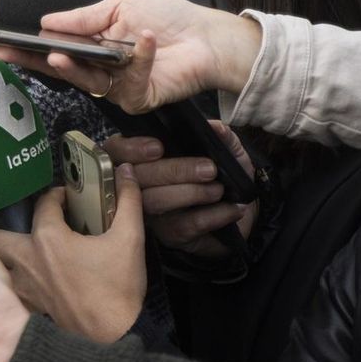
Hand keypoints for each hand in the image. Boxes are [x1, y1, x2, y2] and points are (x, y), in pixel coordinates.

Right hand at [0, 0, 260, 113]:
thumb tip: (46, 22)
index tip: (2, 45)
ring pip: (87, 81)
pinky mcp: (138, 98)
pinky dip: (140, 57)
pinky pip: (128, 82)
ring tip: (59, 55)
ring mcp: (117, 86)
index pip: (54, 49)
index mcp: (93, 45)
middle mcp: (101, 68)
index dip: (28, 49)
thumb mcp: (120, 6)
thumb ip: (83, 19)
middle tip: (9, 56)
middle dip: (33, 63)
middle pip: (61, 70)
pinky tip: (147, 38)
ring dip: (73, 68)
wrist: (208, 35)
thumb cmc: (168, 18)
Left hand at [0, 167, 145, 341]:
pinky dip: (11, 277)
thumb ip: (128, 201)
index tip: (69, 196)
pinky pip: (11, 285)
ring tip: (1, 246)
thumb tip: (126, 171)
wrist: (112, 341)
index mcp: (48, 237)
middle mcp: (27, 258)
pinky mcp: (30, 305)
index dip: (58, 194)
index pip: (45, 203)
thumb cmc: (118, 289)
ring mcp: (25, 285)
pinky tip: (23, 277)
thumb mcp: (130, 239)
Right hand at [108, 126, 257, 259]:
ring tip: (219, 189)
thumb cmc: (225, 176)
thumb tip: (214, 127)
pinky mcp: (168, 234)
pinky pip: (183, 225)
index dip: (131, 148)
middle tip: (208, 169)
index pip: (117, 150)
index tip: (157, 147)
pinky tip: (231, 209)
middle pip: (137, 177)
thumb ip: (221, 136)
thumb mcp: (227, 151)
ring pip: (156, 202)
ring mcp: (150, 212)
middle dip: (172, 171)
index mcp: (144, 156)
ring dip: (190, 193)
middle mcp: (139, 184)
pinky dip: (211, 216)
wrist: (242, 210)